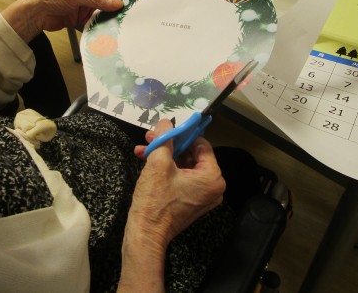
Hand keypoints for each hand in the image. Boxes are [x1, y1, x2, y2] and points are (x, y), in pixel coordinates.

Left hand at [1, 0, 121, 41]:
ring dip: (112, 17)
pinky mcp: (84, 17)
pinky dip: (103, 25)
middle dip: (119, 6)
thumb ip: (98, 0)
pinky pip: (97, 21)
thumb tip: (119, 4)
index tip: (135, 0)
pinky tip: (112, 31)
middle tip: (133, 15)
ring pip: (105, 11)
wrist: (36, 14)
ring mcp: (88, 5)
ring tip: (126, 25)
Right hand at [118, 119, 224, 291]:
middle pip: (191, 154)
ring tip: (144, 149)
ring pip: (183, 165)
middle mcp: (212, 187)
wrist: (145, 234)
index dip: (182, 134)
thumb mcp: (158, 164)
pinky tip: (146, 161)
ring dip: (164, 155)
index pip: (201, 144)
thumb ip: (165, 138)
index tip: (166, 129)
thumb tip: (166, 122)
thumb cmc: (155, 201)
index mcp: (212, 177)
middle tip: (151, 138)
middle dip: (170, 145)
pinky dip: (165, 169)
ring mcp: (202, 196)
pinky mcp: (190, 201)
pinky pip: (181, 178)